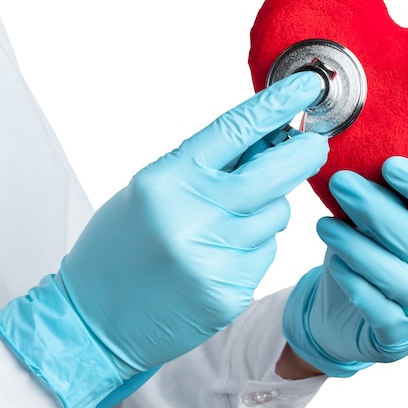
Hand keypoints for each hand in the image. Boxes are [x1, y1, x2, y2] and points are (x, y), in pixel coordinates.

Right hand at [0, 73, 328, 407]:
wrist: (93, 320)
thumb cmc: (117, 248)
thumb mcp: (147, 192)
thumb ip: (202, 167)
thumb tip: (264, 138)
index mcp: (165, 182)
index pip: (234, 131)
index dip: (277, 105)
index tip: (308, 87)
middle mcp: (191, 218)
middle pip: (274, 174)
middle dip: (302, 154)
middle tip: (314, 145)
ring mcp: (213, 259)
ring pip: (275, 216)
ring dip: (266, 209)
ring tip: (225, 221)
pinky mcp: (229, 293)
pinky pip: (264, 253)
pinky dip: (252, 247)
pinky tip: (217, 256)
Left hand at [283, 157, 407, 376]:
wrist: (355, 319)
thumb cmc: (377, 257)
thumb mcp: (386, 226)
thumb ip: (386, 200)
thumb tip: (356, 157)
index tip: (389, 163)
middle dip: (376, 209)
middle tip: (341, 182)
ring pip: (395, 276)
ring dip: (356, 246)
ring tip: (323, 224)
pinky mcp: (401, 337)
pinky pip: (377, 308)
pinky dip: (355, 283)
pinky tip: (335, 262)